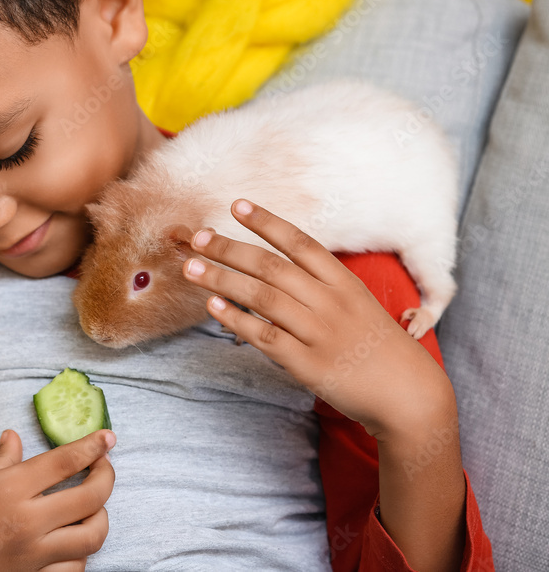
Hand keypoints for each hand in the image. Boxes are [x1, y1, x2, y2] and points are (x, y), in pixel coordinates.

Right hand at [0, 429, 115, 571]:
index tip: (108, 437)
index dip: (94, 445)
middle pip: (92, 496)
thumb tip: (14, 438)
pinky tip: (71, 541)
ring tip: (92, 506)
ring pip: (92, 537)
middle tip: (104, 466)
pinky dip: (81, 553)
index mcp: (10, 489)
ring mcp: (34, 557)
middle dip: (106, 476)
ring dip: (100, 517)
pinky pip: (75, 569)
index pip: (67, 460)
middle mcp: (29, 522)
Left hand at [181, 198, 455, 439]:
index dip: (267, 222)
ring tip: (191, 267)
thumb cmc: (378, 346)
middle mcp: (330, 303)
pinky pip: (264, 336)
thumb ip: (322, 285)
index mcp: (344, 283)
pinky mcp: (307, 364)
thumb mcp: (359, 304)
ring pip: (261, 297)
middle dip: (230, 248)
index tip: (237, 205)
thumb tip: (275, 268)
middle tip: (198, 237)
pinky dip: (236, 319)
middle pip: (271, 266)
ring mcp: (318, 333)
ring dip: (221, 279)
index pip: (300, 242)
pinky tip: (213, 306)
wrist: (408, 395)